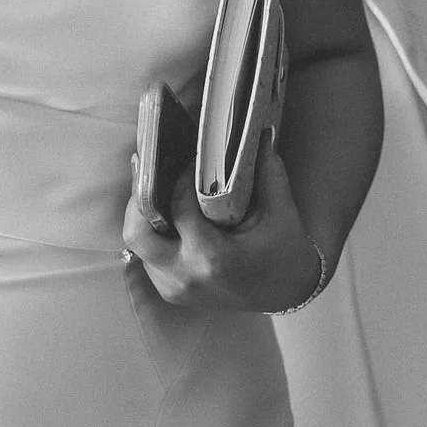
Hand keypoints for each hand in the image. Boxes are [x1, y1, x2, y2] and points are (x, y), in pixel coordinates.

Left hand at [122, 143, 324, 312]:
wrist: (290, 294)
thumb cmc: (286, 253)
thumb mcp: (280, 210)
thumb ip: (266, 170)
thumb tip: (258, 133)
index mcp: (211, 257)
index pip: (178, 206)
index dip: (180, 176)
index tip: (191, 157)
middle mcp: (185, 276)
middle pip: (137, 233)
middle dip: (138, 198)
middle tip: (148, 169)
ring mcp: (175, 289)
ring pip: (138, 246)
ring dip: (144, 215)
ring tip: (154, 186)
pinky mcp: (172, 293)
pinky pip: (149, 258)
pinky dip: (154, 234)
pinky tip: (166, 212)